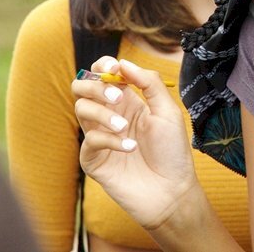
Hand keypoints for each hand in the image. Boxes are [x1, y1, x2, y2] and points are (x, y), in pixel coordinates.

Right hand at [72, 57, 198, 229]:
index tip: (114, 68)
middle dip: (97, 87)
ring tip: (125, 128)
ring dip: (103, 113)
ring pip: (80, 109)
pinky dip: (109, 140)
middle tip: (118, 98)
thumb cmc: (172, 151)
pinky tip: (130, 148)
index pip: (103, 74)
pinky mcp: (94, 159)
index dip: (103, 65)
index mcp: (128, 100)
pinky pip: (89, 140)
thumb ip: (149, 83)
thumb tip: (123, 62)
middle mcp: (109, 114)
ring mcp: (99, 136)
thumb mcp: (168, 111)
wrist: (171, 190)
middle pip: (82, 87)